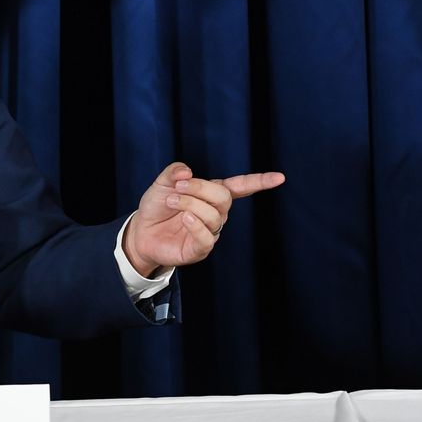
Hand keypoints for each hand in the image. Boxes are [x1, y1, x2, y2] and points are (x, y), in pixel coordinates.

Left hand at [122, 162, 284, 276]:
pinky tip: (183, 218)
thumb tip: (187, 172)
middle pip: (223, 198)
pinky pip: (206, 238)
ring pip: (213, 215)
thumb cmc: (158, 206)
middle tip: (178, 187)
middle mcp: (216, 213)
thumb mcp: (163, 183)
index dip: (260, 182)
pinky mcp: (200, 249)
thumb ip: (174, 172)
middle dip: (200, 188)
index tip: (279, 177)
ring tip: (171, 201)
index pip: (241, 186)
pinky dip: (195, 225)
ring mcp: (210, 232)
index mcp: (212, 194)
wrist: (141, 232)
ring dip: (190, 204)